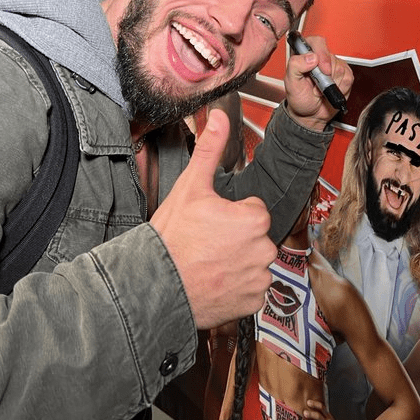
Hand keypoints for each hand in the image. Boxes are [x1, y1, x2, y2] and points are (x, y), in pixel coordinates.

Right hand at [149, 109, 275, 328]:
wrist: (156, 286)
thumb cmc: (173, 239)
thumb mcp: (190, 187)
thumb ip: (210, 150)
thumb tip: (218, 116)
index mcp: (254, 218)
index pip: (254, 211)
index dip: (231, 215)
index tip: (212, 223)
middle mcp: (263, 249)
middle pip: (255, 237)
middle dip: (237, 239)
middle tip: (208, 244)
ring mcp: (259, 278)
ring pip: (254, 263)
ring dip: (238, 263)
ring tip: (210, 264)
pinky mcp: (253, 302)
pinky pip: (252, 289)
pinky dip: (237, 287)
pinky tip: (216, 282)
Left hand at [285, 35, 352, 131]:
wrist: (310, 114)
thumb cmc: (299, 98)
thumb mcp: (291, 83)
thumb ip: (295, 65)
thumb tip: (311, 57)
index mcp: (305, 54)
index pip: (316, 42)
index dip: (321, 53)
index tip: (322, 68)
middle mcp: (320, 57)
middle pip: (330, 57)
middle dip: (325, 75)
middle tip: (316, 85)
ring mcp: (333, 65)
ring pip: (340, 69)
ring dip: (330, 84)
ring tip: (320, 90)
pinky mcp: (345, 74)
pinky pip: (348, 78)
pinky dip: (340, 88)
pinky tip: (330, 91)